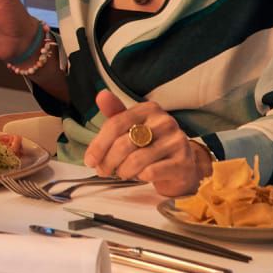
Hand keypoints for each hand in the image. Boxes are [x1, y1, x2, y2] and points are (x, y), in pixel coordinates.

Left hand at [84, 90, 212, 197]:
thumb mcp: (133, 126)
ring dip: (122, 170)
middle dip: (108, 161)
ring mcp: (177, 142)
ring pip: (136, 160)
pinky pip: (151, 172)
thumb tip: (101, 95)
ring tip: (121, 173)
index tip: (89, 160)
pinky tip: (140, 176)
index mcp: (149, 109)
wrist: (182, 166)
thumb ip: (115, 114)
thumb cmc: (152, 144)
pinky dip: (140, 176)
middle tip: (102, 171)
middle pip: (124, 143)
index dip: (99, 144)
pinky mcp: (183, 163)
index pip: (116, 124)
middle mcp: (165, 122)